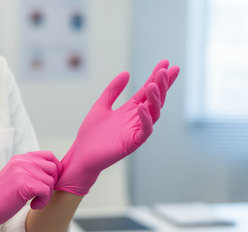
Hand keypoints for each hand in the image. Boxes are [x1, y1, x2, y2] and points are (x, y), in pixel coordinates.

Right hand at [0, 151, 61, 231]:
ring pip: (50, 181)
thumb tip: (55, 171)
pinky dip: (43, 201)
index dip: (55, 170)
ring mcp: (22, 171)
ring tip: (34, 201)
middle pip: (53, 168)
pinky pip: (46, 191)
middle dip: (51, 184)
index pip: (49, 155)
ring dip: (46, 195)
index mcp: (21, 158)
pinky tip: (33, 205)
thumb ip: (31, 170)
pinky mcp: (24, 184)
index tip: (49, 183)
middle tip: (40, 195)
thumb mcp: (17, 176)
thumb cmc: (2, 196)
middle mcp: (22, 161)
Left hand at [55, 60, 179, 194]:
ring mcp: (136, 131)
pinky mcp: (132, 143)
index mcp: (130, 109)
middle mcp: (137, 119)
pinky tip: (141, 107)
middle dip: (162, 84)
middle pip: (155, 99)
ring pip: (154, 113)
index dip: (156, 77)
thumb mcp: (101, 106)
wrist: (81, 154)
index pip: (148, 91)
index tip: (165, 61)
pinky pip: (144, 131)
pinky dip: (145, 119)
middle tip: (165, 69)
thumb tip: (126, 73)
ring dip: (155, 99)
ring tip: (153, 84)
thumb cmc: (91, 134)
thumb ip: (113, 90)